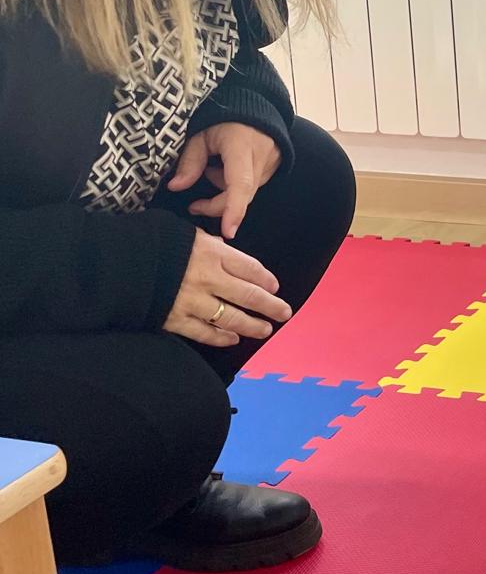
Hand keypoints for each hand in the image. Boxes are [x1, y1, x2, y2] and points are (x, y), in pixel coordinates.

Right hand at [163, 229, 292, 347]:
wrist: (112, 262)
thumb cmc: (150, 242)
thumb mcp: (185, 234)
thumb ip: (210, 245)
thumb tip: (229, 252)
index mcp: (212, 252)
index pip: (250, 268)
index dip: (266, 279)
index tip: (275, 287)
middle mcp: (208, 278)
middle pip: (249, 295)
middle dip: (271, 306)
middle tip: (285, 313)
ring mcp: (192, 301)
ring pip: (232, 318)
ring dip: (252, 326)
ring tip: (265, 330)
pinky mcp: (175, 319)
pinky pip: (204, 332)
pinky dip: (221, 337)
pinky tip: (233, 339)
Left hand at [169, 123, 281, 238]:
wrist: (254, 104)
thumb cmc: (222, 118)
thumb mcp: (199, 135)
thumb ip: (189, 162)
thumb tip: (176, 187)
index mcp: (241, 146)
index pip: (240, 184)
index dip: (233, 209)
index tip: (229, 231)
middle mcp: (261, 156)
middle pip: (241, 196)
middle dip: (217, 206)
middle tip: (194, 205)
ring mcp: (272, 162)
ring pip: (247, 192)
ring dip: (226, 190)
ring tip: (213, 169)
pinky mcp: (275, 166)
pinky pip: (254, 185)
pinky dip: (238, 183)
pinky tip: (228, 167)